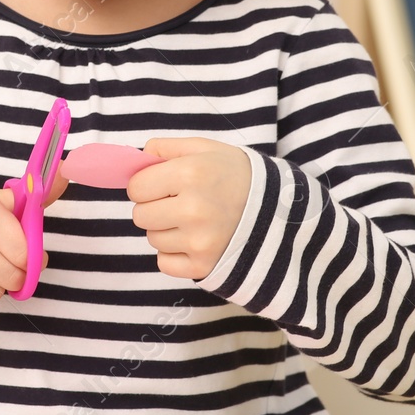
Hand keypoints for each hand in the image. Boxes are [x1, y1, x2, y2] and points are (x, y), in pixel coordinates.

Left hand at [129, 137, 251, 280]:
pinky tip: (195, 239)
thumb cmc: (235, 175)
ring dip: (166, 230)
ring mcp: (199, 241)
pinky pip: (164, 262)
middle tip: (179, 202)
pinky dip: (174, 253)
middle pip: (140, 215)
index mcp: (190, 173)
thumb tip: (135, 161)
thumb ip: (165, 148)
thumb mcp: (205, 148)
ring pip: (152, 239)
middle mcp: (193, 209)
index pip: (136, 187)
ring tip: (193, 219)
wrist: (279, 209)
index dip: (146, 184)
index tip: (163, 184)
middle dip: (153, 207)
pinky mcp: (202, 266)